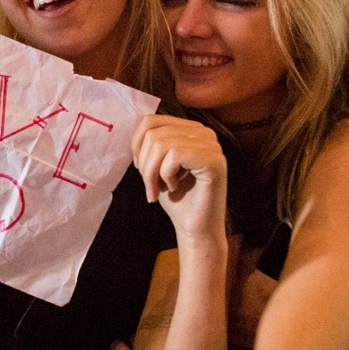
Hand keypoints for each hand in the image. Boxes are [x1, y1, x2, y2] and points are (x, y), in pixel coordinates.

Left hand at [131, 115, 227, 251]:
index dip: (136, 145)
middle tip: (150, 187)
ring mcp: (211, 145)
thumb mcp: (158, 165)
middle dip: (144, 165)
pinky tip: (173, 187)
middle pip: (153, 134)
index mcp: (190, 129)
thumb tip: (134, 131)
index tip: (140, 168)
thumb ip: (151, 144)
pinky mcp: (214, 160)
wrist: (196, 228)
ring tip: (159, 189)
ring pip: (161, 144)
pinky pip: (175, 155)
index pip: (150, 121)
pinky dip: (166, 174)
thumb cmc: (178, 199)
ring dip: (152, 173)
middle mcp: (203, 132)